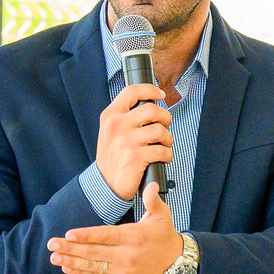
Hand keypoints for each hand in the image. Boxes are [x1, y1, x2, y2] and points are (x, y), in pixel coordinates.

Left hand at [49, 182, 181, 273]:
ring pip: (92, 265)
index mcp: (134, 236)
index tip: (70, 234)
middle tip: (52, 243)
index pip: (106, 235)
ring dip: (71, 261)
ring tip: (54, 257)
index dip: (87, 235)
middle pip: (94, 252)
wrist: (174, 264)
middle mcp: (127, 255)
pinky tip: (66, 267)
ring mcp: (122, 269)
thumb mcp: (162, 216)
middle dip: (71, 248)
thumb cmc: (164, 236)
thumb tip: (150, 186)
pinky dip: (80, 271)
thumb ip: (153, 200)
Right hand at [96, 83, 172, 200]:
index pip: (132, 91)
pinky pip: (162, 151)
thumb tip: (152, 103)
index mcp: (111, 115)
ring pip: (160, 131)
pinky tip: (162, 158)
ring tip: (163, 145)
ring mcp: (126, 141)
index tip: (161, 95)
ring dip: (168, 139)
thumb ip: (126, 116)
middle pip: (153, 110)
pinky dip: (167, 155)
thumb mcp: (111, 130)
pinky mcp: (135, 157)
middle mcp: (117, 125)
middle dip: (165, 118)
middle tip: (164, 127)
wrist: (106, 184)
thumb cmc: (114, 155)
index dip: (150, 90)